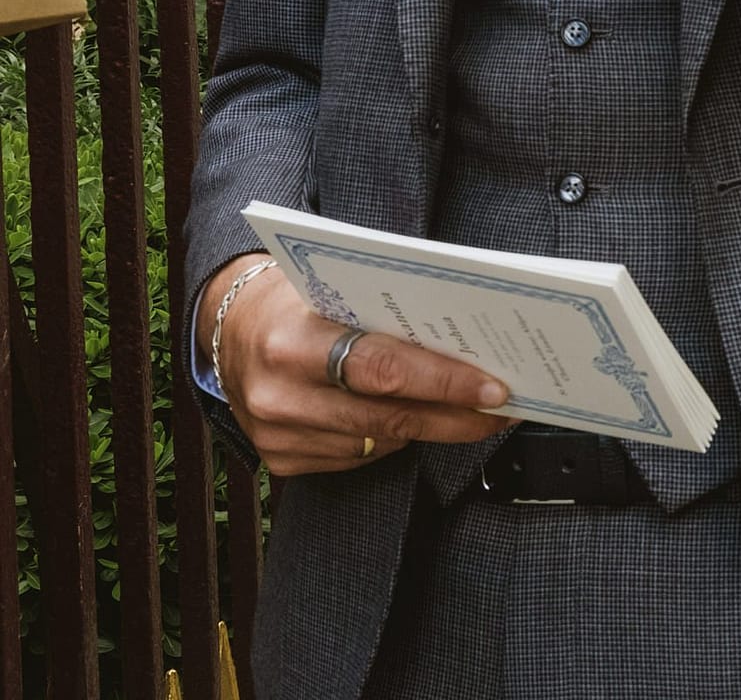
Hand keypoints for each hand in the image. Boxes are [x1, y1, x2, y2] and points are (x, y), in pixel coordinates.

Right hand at [199, 253, 513, 475]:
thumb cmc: (295, 297)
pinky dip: (392, 439)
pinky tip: (419, 421)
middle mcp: (279, 395)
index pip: (383, 369)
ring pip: (379, 442)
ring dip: (435, 429)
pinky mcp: (281, 459)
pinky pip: (357, 456)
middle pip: (388, 416)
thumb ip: (386, 312)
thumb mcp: (333, 287)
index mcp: (291, 341)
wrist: (230, 326)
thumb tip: (467, 336)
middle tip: (503, 409)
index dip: (445, 383)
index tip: (495, 388)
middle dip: (456, 415)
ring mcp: (278, 434)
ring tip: (478, 414)